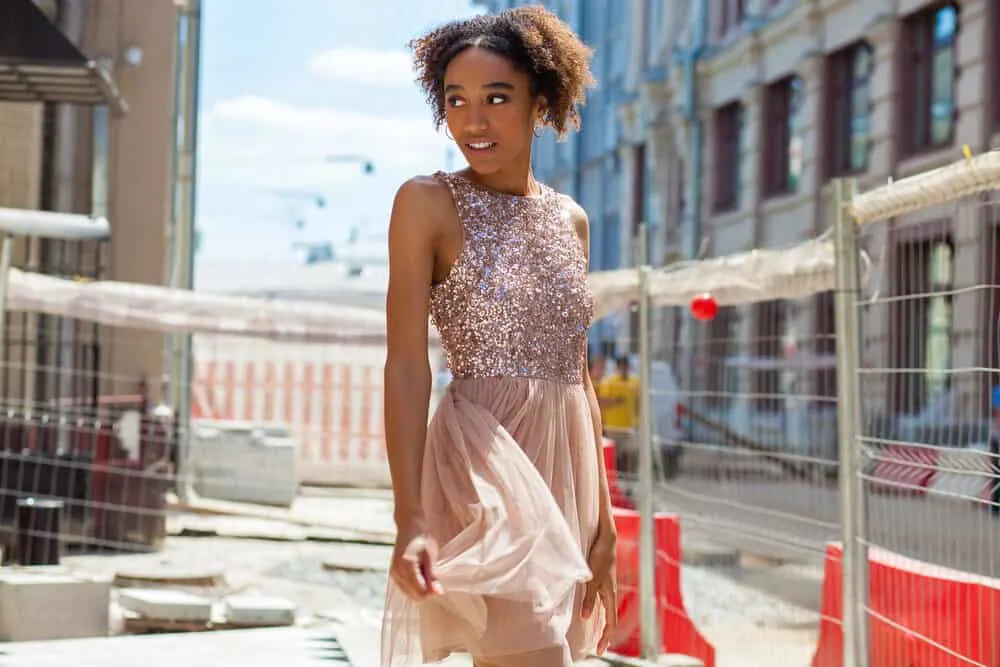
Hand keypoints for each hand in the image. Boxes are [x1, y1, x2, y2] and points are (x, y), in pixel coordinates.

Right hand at [390, 529, 442, 600]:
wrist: (410, 525)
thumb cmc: (422, 539)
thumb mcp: (430, 557)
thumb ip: (431, 576)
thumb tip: (437, 592)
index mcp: (406, 567)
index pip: (420, 592)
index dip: (431, 593)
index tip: (441, 588)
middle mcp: (397, 572)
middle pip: (414, 596)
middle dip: (426, 593)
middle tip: (436, 583)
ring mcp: (393, 573)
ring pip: (409, 594)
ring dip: (420, 590)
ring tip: (428, 577)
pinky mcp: (393, 573)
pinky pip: (405, 588)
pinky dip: (414, 587)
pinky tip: (421, 577)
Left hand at [581, 526, 617, 653]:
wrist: (606, 538)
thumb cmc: (600, 556)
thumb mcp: (593, 578)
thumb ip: (588, 598)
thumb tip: (584, 617)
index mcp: (610, 594)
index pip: (611, 622)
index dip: (606, 637)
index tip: (600, 650)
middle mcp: (610, 592)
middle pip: (610, 619)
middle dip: (606, 634)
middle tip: (599, 648)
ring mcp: (607, 586)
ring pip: (606, 610)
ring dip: (603, 623)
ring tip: (597, 634)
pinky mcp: (603, 580)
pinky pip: (603, 601)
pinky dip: (599, 611)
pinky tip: (592, 610)